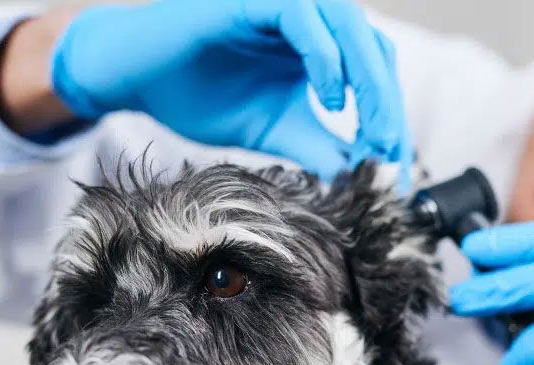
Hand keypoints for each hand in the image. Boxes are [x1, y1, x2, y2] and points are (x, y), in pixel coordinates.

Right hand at [48, 0, 410, 184]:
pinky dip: (326, 58)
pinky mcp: (254, 1)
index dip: (390, 119)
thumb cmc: (200, 96)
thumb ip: (319, 148)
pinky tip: (330, 101)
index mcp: (318, 50)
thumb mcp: (274, 132)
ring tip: (373, 132)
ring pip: (350, 27)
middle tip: (392, 155)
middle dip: (389, 106)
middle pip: (373, 50)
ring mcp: (284, 7)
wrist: (138, 76)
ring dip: (369, 83)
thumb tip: (363, 178)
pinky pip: (303, 18)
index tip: (396, 168)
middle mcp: (308, 23)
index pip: (374, 75)